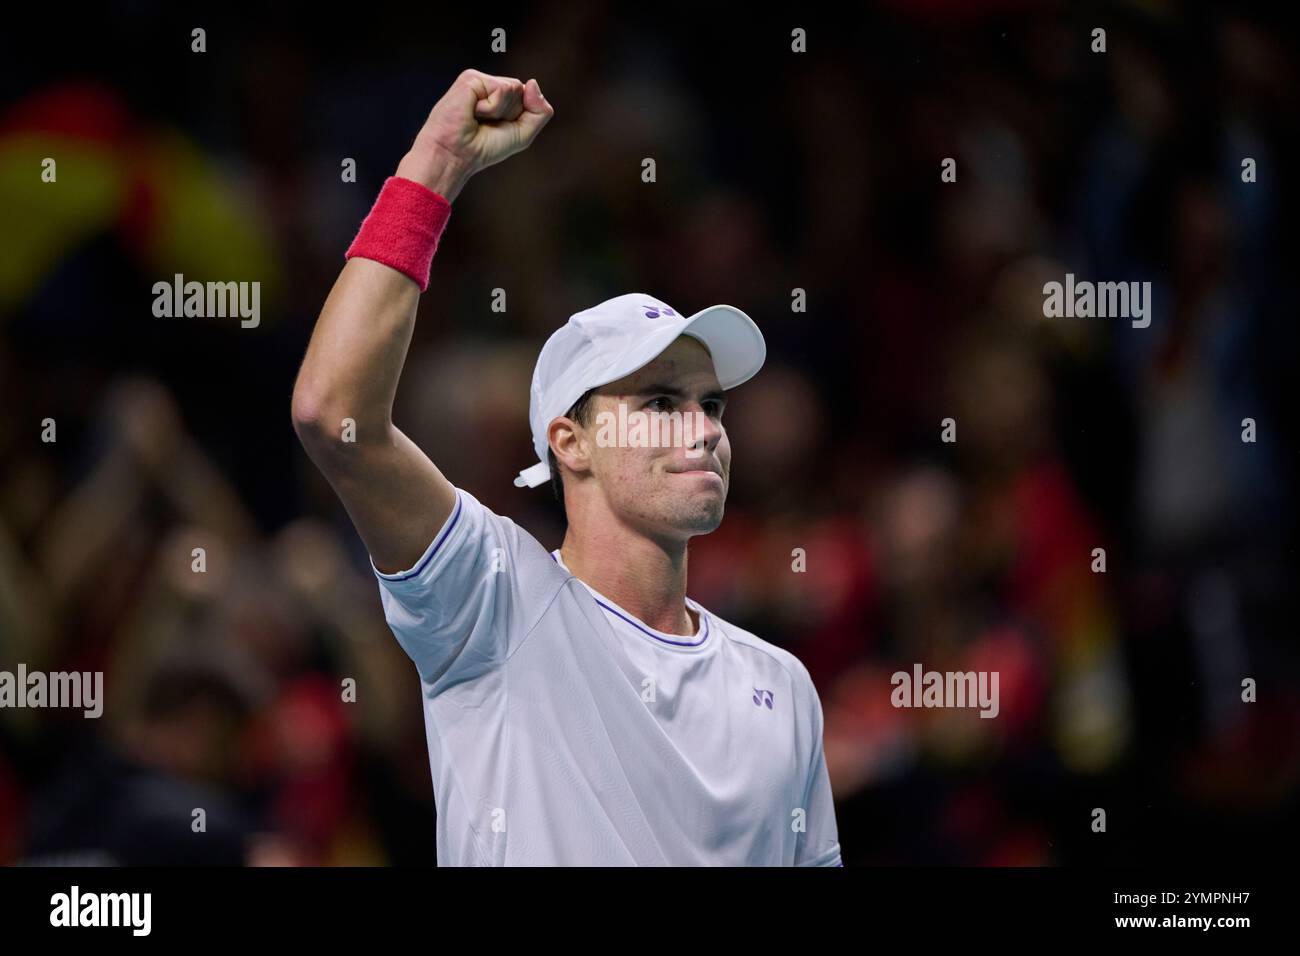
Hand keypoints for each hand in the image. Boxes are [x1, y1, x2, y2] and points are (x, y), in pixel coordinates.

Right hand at [403, 69, 553, 191]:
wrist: (455, 155)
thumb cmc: (484, 148)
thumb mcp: (522, 134)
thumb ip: (539, 111)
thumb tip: (533, 82)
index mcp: (498, 96)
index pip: (527, 96)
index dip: (520, 117)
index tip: (498, 128)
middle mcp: (488, 85)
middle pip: (522, 90)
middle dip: (511, 114)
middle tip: (486, 124)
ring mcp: (479, 80)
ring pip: (514, 88)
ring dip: (500, 111)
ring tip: (477, 118)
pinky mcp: (471, 78)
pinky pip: (501, 89)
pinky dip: (491, 108)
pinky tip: (472, 112)